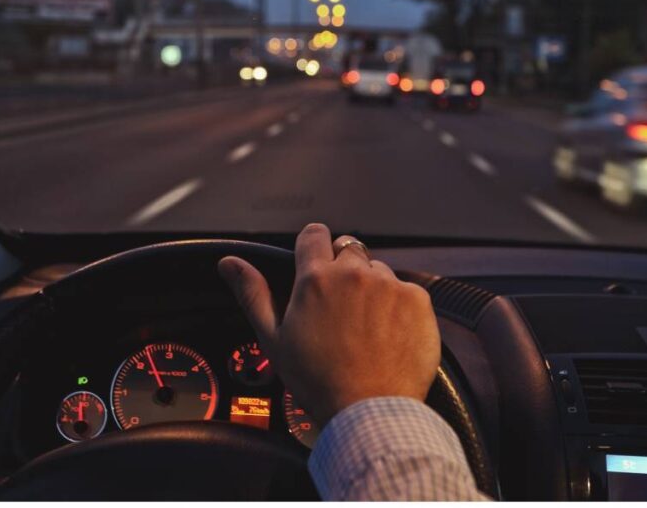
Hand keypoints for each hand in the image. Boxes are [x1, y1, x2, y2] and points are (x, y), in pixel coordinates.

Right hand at [218, 223, 440, 425]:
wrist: (369, 411)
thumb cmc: (318, 381)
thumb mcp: (274, 339)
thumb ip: (252, 293)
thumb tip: (229, 263)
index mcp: (314, 279)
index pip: (314, 235)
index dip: (313, 247)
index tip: (315, 262)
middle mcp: (354, 273)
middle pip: (349, 249)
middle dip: (344, 269)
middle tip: (341, 307)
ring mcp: (389, 285)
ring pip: (379, 270)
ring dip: (373, 288)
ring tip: (366, 328)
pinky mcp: (417, 299)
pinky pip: (407, 290)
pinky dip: (400, 307)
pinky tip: (389, 335)